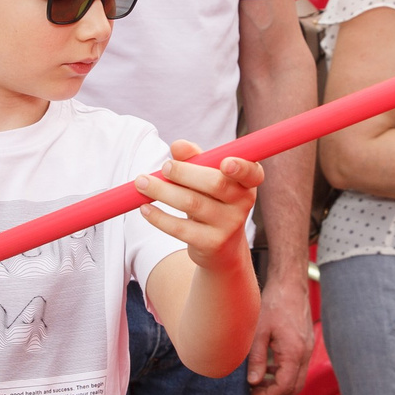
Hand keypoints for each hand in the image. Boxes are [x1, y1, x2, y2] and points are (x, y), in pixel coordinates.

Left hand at [135, 143, 264, 275]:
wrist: (221, 248)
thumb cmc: (212, 202)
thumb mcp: (207, 178)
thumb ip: (195, 158)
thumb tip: (178, 146)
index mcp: (246, 182)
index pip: (252, 172)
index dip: (242, 167)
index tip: (225, 163)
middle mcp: (243, 204)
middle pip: (215, 184)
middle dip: (185, 172)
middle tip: (164, 167)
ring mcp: (229, 225)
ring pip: (192, 204)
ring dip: (162, 191)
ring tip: (142, 182)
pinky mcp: (212, 244)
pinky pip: (180, 228)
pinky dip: (159, 217)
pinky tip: (145, 208)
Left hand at [246, 275, 313, 394]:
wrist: (290, 284)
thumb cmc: (274, 304)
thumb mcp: (259, 332)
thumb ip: (257, 359)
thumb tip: (253, 382)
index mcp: (294, 352)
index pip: (284, 387)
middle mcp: (305, 354)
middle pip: (293, 387)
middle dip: (273, 394)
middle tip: (253, 393)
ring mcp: (307, 349)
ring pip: (296, 378)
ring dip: (278, 384)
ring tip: (257, 381)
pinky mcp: (305, 344)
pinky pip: (297, 366)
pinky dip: (283, 372)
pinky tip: (268, 367)